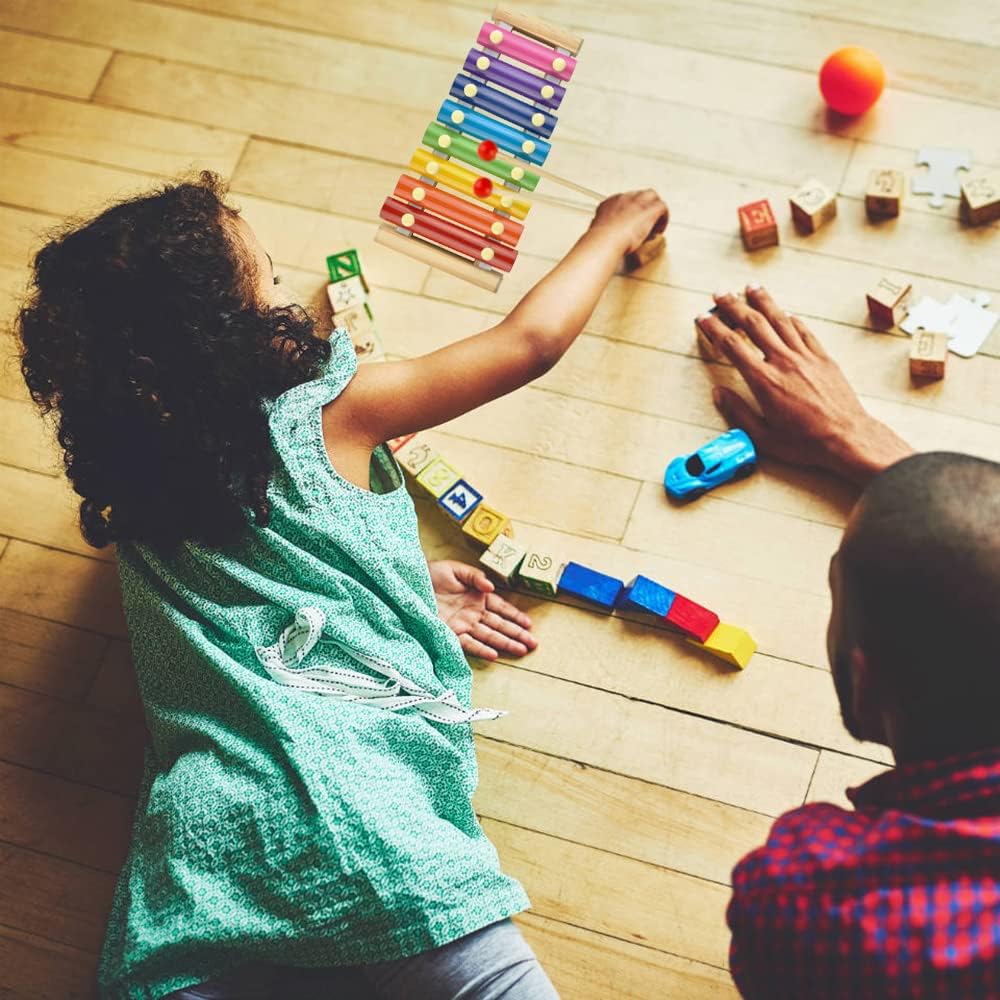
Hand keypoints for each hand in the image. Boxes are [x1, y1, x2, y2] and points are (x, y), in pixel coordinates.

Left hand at [428, 560, 536, 660]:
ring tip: (522, 650)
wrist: (409, 584)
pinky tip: (494, 655)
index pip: (501, 608)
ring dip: (505, 643)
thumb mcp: (456, 570)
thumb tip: (491, 588)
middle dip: (517, 634)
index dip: (515, 616)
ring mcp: (463, 624)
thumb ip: (475, 577)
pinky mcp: (450, 633)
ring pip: (489, 636)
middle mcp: (473, 612)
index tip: (529, 624)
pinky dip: (481, 649)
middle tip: (533, 643)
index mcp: (477, 596)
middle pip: (500, 625)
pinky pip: (469, 643)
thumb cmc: (431, 574)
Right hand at [588, 189, 668, 255]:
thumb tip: (598, 237)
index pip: (624, 201)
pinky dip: (663, 218)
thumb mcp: (596, 232)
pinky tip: (660, 229)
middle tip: (646, 222)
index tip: (632, 222)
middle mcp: (625, 198)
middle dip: (644, 207)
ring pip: (653, 197)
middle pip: (640, 196)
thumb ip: (601, 230)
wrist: (606, 240)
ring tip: (655, 224)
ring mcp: (638, 202)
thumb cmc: (600, 240)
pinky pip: (662, 208)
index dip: (631, 211)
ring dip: (654, 209)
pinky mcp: (650, 209)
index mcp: (610, 203)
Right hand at [695, 285, 913, 486]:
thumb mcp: (763, 436)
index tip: (703, 318)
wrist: (847, 438)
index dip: (714, 328)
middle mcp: (783, 362)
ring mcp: (805, 357)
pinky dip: (791, 318)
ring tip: (751, 287)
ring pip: (779, 319)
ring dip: (763, 300)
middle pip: (753, 324)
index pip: (732, 345)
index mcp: (764, 381)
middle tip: (720, 293)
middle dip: (733, 305)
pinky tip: (785, 312)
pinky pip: (803, 331)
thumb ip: (738, 412)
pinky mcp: (823, 358)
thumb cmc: (806, 442)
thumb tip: (719, 393)